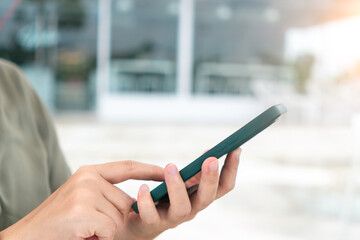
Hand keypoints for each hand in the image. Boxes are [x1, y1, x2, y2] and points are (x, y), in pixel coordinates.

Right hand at [0, 161, 163, 239]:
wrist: (27, 236)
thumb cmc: (59, 221)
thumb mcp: (82, 198)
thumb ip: (105, 192)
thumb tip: (136, 200)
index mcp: (89, 172)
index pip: (127, 167)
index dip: (148, 169)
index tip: (165, 170)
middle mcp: (88, 178)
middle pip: (125, 201)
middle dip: (114, 218)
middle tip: (90, 224)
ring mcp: (85, 193)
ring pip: (119, 217)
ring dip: (105, 229)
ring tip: (84, 229)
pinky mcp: (83, 211)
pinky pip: (110, 229)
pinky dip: (100, 238)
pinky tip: (83, 235)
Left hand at [117, 148, 240, 239]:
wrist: (140, 222)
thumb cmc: (164, 197)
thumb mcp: (183, 182)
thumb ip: (195, 171)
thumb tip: (211, 152)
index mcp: (200, 197)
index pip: (223, 186)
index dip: (232, 169)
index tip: (236, 148)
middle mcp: (191, 209)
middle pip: (207, 198)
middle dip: (210, 179)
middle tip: (211, 159)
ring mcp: (173, 218)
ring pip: (181, 208)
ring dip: (177, 186)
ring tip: (171, 166)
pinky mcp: (152, 223)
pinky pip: (151, 215)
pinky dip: (147, 201)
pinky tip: (143, 187)